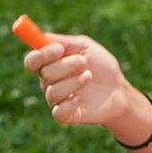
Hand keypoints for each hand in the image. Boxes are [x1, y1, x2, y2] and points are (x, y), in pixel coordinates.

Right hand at [23, 29, 151, 138]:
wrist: (118, 90)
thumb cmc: (101, 66)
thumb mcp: (85, 47)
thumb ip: (64, 42)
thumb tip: (43, 37)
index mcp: (50, 64)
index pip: (32, 61)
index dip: (41, 55)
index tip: (58, 49)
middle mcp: (49, 82)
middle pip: (44, 74)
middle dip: (65, 66)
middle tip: (83, 62)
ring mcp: (56, 100)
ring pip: (53, 92)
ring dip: (73, 82)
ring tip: (89, 76)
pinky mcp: (66, 115)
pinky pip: (58, 112)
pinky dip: (69, 104)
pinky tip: (80, 99)